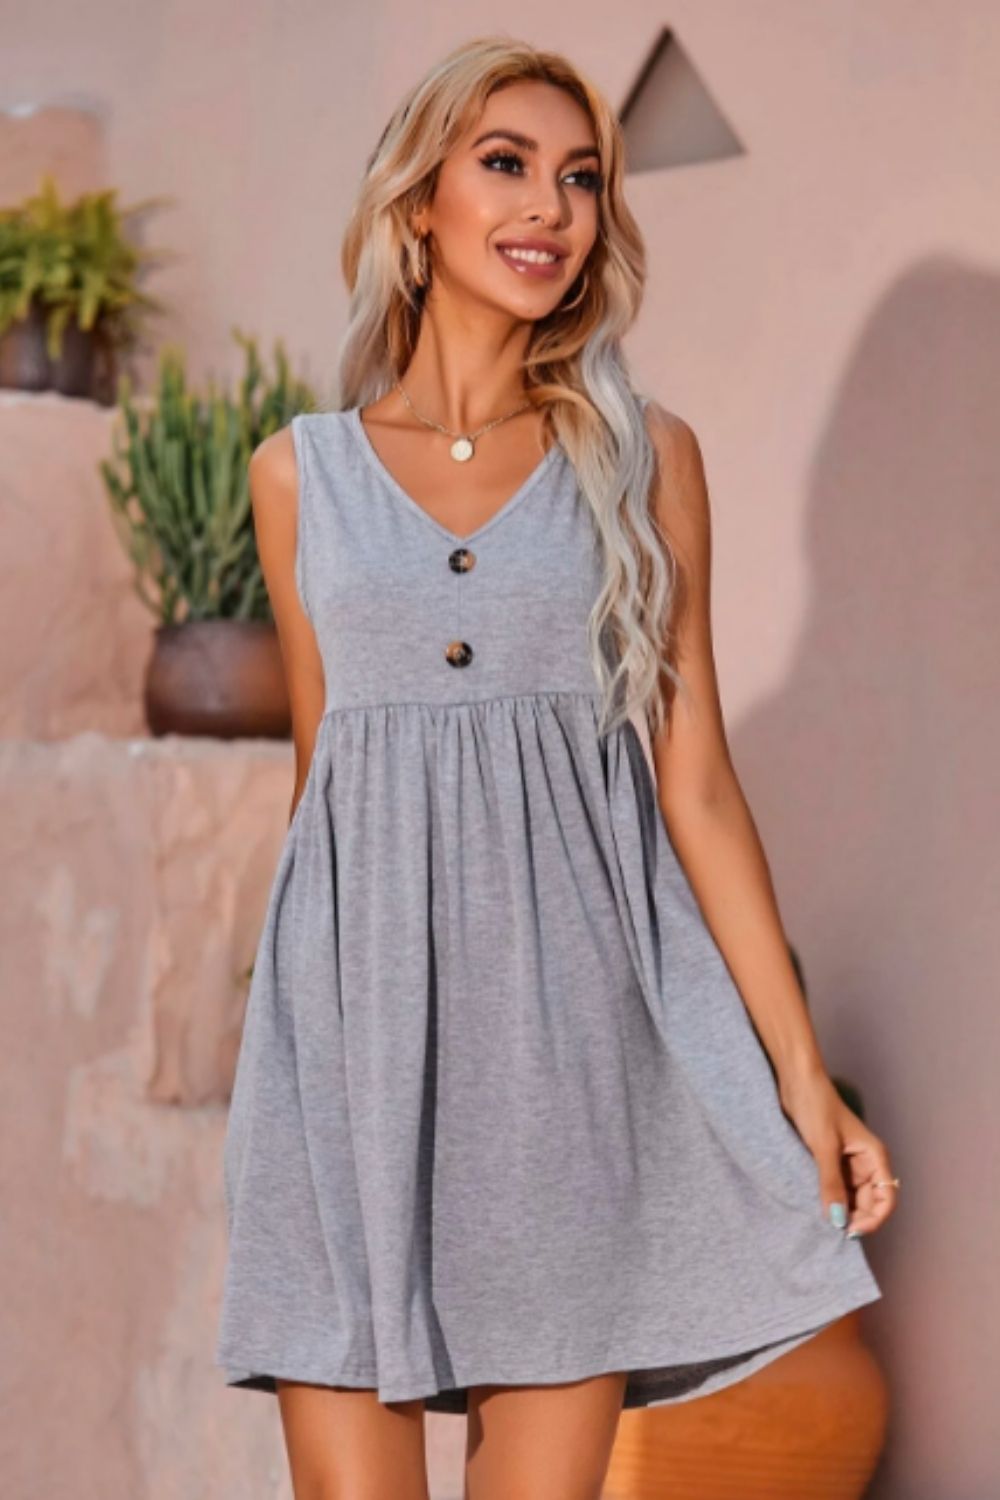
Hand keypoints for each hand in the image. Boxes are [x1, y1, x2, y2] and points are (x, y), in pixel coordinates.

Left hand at [778, 1069, 898, 1237]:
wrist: (797, 1081)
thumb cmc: (816, 1106)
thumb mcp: (824, 1147)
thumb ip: (831, 1184)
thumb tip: (838, 1220)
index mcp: (875, 1157)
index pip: (886, 1199)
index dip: (873, 1219)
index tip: (849, 1230)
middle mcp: (865, 1163)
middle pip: (869, 1203)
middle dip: (854, 1218)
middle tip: (830, 1229)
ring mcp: (847, 1163)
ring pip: (851, 1198)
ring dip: (840, 1210)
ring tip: (820, 1220)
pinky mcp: (829, 1161)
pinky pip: (835, 1188)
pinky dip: (829, 1199)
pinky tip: (815, 1206)